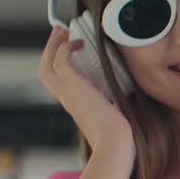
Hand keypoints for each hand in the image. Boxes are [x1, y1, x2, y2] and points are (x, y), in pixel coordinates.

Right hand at [38, 26, 135, 178]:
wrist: (116, 147)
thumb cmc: (121, 139)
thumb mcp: (116, 117)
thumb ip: (117, 106)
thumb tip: (134, 98)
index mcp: (77, 106)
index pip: (59, 82)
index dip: (60, 65)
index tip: (71, 50)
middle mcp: (68, 99)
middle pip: (45, 71)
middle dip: (50, 50)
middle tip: (60, 33)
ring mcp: (69, 94)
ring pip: (47, 64)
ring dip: (54, 45)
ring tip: (64, 31)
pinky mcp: (75, 88)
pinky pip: (61, 61)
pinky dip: (65, 48)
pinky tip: (78, 42)